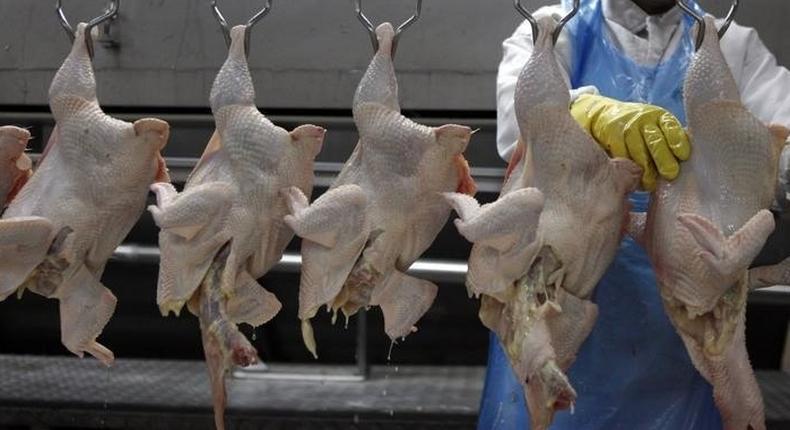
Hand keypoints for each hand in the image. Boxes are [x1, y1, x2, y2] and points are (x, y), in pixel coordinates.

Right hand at [570, 94, 690, 190]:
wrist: (605, 116)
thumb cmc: (639, 129)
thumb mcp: (656, 127)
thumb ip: (669, 141)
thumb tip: (685, 164)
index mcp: (660, 117)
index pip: (671, 127)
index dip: (677, 141)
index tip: (683, 155)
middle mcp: (644, 120)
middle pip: (655, 140)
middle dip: (663, 158)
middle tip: (670, 174)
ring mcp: (626, 127)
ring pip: (637, 151)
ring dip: (645, 170)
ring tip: (651, 184)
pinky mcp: (611, 135)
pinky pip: (621, 154)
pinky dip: (628, 168)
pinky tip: (634, 179)